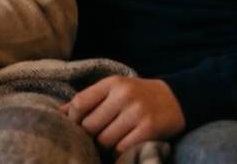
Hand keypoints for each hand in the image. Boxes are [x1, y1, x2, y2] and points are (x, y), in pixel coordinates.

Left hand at [60, 76, 184, 153]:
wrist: (176, 100)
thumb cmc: (137, 96)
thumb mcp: (113, 90)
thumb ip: (88, 100)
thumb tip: (60, 113)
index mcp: (112, 83)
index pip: (80, 103)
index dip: (74, 119)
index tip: (78, 126)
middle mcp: (124, 95)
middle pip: (90, 125)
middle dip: (90, 136)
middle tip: (95, 138)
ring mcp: (137, 112)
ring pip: (105, 140)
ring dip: (104, 146)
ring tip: (109, 143)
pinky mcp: (149, 128)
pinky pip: (122, 148)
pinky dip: (119, 152)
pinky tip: (122, 147)